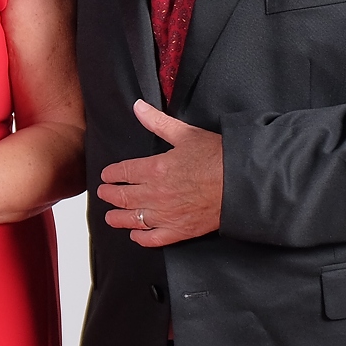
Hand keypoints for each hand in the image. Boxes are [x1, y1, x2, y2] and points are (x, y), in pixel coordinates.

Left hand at [97, 100, 223, 246]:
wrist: (242, 183)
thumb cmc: (217, 157)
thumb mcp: (186, 134)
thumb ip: (158, 122)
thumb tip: (138, 107)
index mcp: (155, 169)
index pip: (124, 172)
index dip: (112, 174)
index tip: (106, 175)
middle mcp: (156, 194)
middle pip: (123, 197)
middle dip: (109, 195)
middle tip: (103, 194)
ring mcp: (167, 215)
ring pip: (133, 219)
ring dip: (118, 217)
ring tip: (110, 216)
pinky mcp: (180, 230)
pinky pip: (153, 238)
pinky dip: (141, 237)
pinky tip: (135, 234)